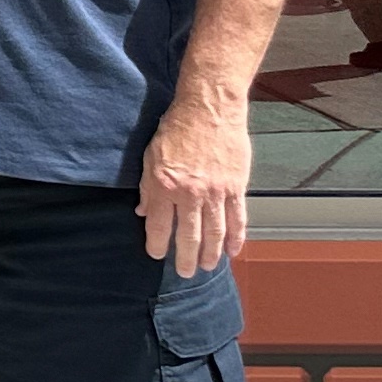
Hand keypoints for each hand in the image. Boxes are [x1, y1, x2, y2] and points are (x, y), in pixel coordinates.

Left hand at [140, 99, 253, 277]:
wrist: (209, 109)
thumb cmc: (176, 128)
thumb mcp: (150, 156)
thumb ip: (148, 188)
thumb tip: (144, 213)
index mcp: (165, 185)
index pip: (160, 225)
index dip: (157, 243)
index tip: (156, 254)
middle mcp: (190, 193)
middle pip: (189, 235)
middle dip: (186, 257)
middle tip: (185, 272)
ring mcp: (215, 192)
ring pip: (215, 232)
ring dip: (212, 253)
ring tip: (208, 266)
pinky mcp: (235, 187)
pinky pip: (237, 218)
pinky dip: (236, 237)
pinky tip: (233, 250)